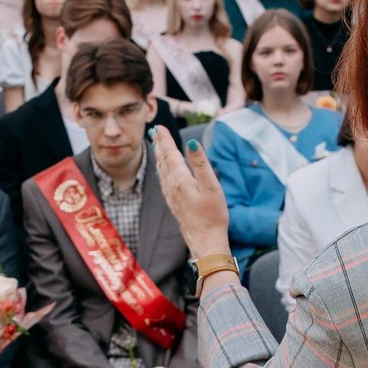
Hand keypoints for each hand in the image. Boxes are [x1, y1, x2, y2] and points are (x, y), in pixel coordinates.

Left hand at [151, 127, 231, 260]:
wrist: (205, 241)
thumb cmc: (212, 215)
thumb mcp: (211, 187)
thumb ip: (201, 164)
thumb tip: (191, 143)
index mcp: (180, 179)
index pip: (170, 154)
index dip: (165, 139)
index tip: (159, 126)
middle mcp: (172, 186)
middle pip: (163, 160)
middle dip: (159, 144)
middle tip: (154, 131)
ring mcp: (171, 196)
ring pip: (162, 171)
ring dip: (159, 157)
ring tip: (156, 146)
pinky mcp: (174, 204)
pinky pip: (164, 182)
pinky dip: (162, 171)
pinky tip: (162, 172)